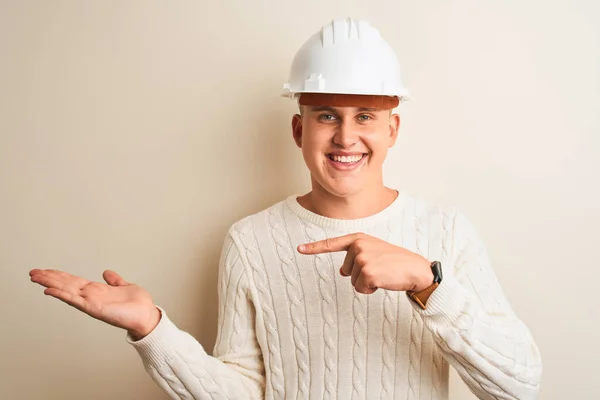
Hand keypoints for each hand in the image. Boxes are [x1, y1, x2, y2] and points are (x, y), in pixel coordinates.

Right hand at [29, 269, 159, 339]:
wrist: (146, 315)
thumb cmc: (137, 304)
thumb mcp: (125, 286)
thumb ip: (114, 280)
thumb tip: (106, 272)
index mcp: (96, 290)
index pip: (73, 281)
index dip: (59, 275)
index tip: (45, 270)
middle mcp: (90, 296)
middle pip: (65, 284)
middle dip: (49, 278)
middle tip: (32, 272)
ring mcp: (90, 302)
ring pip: (65, 290)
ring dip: (50, 283)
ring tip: (35, 277)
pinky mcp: (93, 308)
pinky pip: (74, 300)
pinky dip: (61, 295)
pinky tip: (49, 291)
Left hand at [298, 233, 432, 294]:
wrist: (416, 269)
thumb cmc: (396, 262)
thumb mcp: (375, 253)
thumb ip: (356, 258)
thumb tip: (342, 272)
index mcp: (359, 238)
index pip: (332, 244)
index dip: (314, 248)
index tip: (299, 249)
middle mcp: (358, 246)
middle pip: (345, 270)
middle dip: (361, 275)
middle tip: (380, 269)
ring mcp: (362, 258)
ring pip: (352, 281)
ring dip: (367, 283)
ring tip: (383, 274)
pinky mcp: (367, 272)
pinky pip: (360, 289)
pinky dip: (370, 290)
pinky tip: (383, 282)